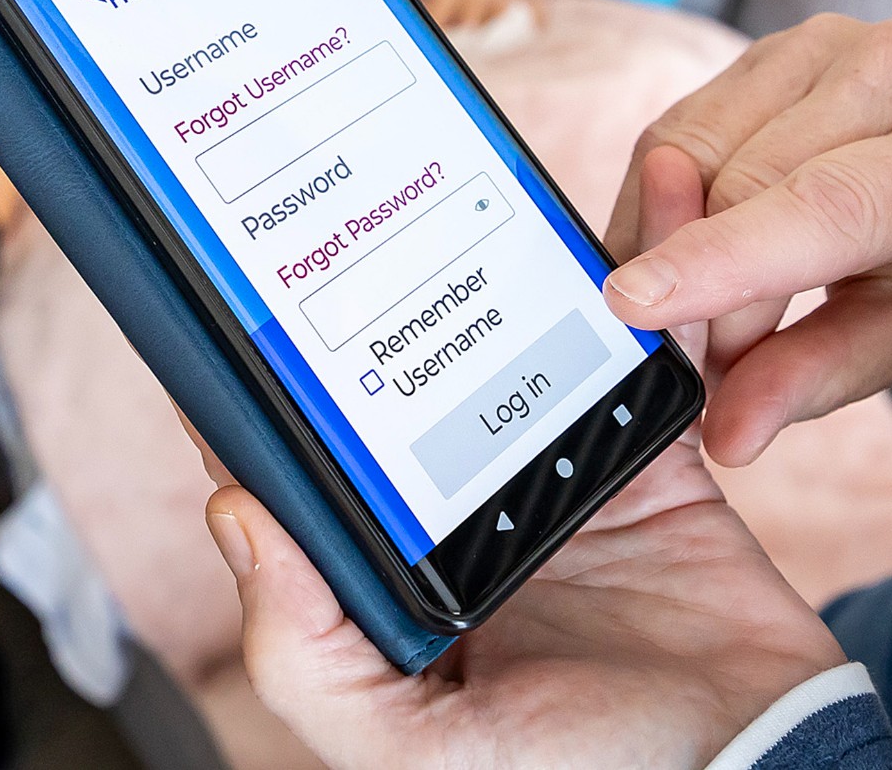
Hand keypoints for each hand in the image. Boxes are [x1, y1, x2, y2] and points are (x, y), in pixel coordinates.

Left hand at [184, 194, 844, 769]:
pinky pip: (650, 359)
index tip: (236, 298)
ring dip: (531, 269)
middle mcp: (472, 520)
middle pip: (421, 384)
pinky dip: (655, 289)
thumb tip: (235, 515)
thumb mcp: (411, 751)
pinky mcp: (656, 464)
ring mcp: (563, 482)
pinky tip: (655, 212)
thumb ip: (307, 654)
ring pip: (530, 350)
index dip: (273, 393)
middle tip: (371, 197)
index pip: (316, 472)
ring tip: (505, 179)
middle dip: (401, 296)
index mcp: (403, 582)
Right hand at [600, 15, 891, 466]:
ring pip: (690, 147)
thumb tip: (726, 431)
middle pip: (743, 181)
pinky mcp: (768, 46)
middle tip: (713, 362)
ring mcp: (824, 42)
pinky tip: (692, 247)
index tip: (634, 305)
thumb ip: (822, 374)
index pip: (826, 204)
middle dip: (702, 286)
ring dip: (670, 241)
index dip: (725, 256)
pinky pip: (677, 127)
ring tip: (708, 305)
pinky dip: (663, 201)